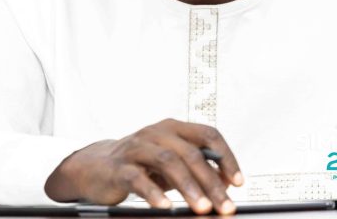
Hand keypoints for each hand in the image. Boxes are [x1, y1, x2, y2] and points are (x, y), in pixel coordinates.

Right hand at [44, 118, 243, 214]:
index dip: (226, 157)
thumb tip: (227, 183)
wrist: (97, 167)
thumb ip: (199, 170)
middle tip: (223, 205)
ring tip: (201, 208)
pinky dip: (154, 193)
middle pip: (190, 152)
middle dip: (211, 181)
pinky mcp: (119, 166)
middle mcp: (156, 132)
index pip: (208, 134)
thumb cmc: (140, 164)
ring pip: (168, 161)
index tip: (238, 182)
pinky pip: (138, 178)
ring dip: (188, 186)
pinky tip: (165, 206)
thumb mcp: (173, 166)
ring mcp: (136, 147)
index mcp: (174, 128)